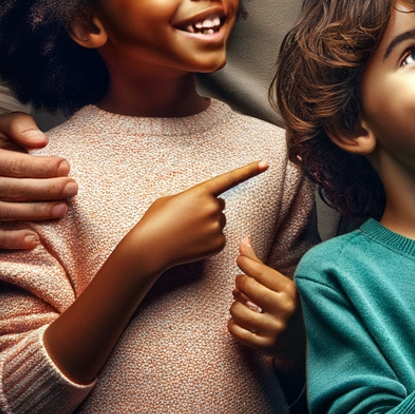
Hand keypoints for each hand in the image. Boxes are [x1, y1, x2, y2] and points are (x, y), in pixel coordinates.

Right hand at [0, 112, 75, 248]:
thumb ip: (23, 127)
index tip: (66, 166)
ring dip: (35, 213)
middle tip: (72, 189)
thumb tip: (41, 141)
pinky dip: (9, 240)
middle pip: (9, 189)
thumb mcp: (7, 124)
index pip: (11, 164)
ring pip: (2, 212)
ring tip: (62, 209)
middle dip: (45, 190)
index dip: (40, 167)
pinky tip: (33, 240)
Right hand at [123, 161, 267, 276]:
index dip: (249, 170)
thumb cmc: (155, 222)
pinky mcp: (219, 244)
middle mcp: (213, 207)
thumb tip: (201, 205)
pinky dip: (207, 241)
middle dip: (206, 210)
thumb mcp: (170, 200)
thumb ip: (191, 198)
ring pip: (218, 222)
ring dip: (206, 226)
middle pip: (219, 205)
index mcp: (201, 192)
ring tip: (185, 232)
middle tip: (186, 220)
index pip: (230, 178)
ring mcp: (217, 226)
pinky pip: (218, 238)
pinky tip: (191, 243)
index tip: (265, 163)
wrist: (148, 249)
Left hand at [229, 238, 305, 375]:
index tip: (240, 261)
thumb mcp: (280, 284)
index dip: (245, 263)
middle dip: (239, 282)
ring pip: (237, 310)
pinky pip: (236, 331)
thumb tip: (243, 240)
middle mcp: (284, 309)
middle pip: (246, 287)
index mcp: (290, 290)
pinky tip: (239, 320)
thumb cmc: (288, 306)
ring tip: (241, 303)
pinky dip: (233, 323)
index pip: (260, 271)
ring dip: (234, 305)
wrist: (303, 341)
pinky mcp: (265, 345)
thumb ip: (259, 264)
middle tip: (242, 284)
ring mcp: (274, 329)